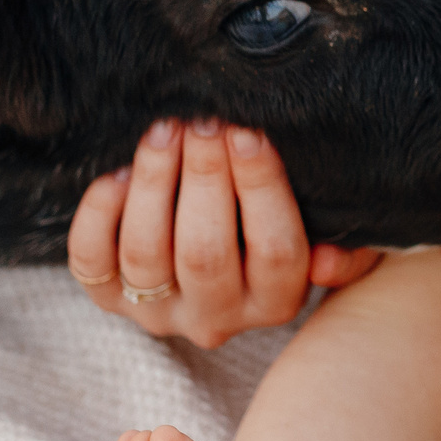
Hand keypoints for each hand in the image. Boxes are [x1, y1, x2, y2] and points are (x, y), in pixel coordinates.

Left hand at [67, 118, 380, 347]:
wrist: (234, 250)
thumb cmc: (296, 226)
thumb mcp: (336, 234)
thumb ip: (350, 249)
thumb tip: (329, 260)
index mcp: (278, 302)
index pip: (278, 252)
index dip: (262, 189)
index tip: (249, 132)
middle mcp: (216, 318)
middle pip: (205, 255)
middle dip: (205, 179)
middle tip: (205, 122)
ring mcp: (157, 311)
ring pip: (146, 256)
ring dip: (155, 184)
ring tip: (167, 130)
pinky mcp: (109, 297)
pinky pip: (90, 262)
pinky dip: (99, 214)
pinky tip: (120, 171)